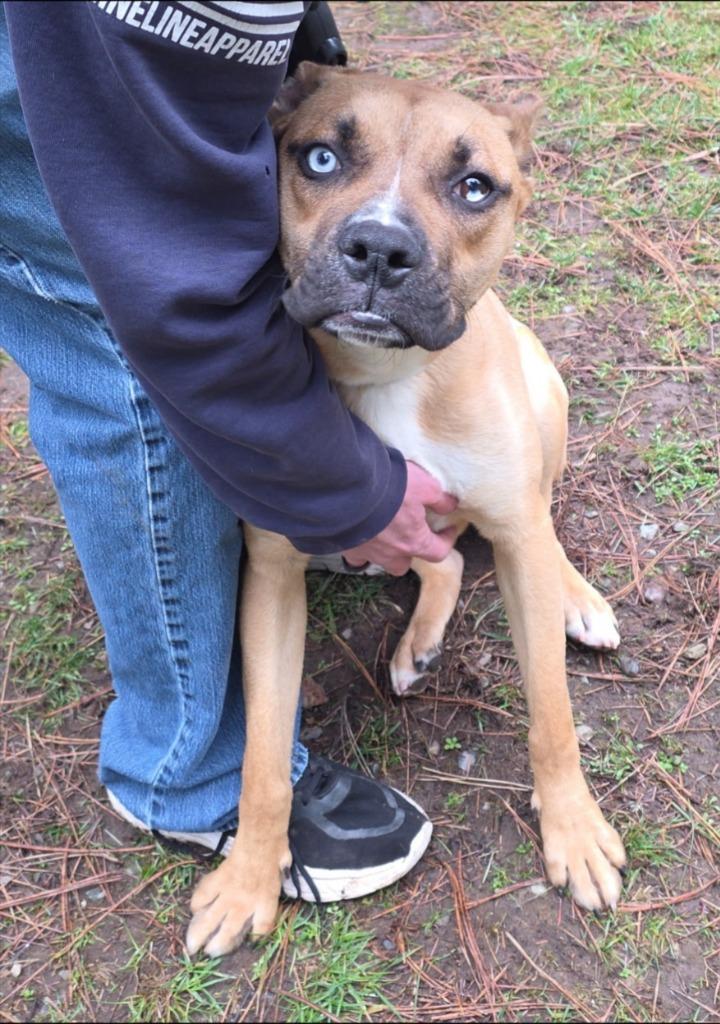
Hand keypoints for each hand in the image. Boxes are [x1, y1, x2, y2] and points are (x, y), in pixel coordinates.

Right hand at [342, 462, 457, 575]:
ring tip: (382, 533)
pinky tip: (358, 534)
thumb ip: (440, 498)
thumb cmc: (392, 488)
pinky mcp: (347, 547)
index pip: (438, 552)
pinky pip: (355, 555)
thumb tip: (449, 506)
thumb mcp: (425, 485)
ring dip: (383, 551)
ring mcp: (367, 553)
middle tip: (408, 534)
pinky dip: (358, 548)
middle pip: (403, 564)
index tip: (448, 529)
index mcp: (414, 542)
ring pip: (379, 561)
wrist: (350, 489)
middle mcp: (391, 554)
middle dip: (408, 553)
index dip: (446, 541)